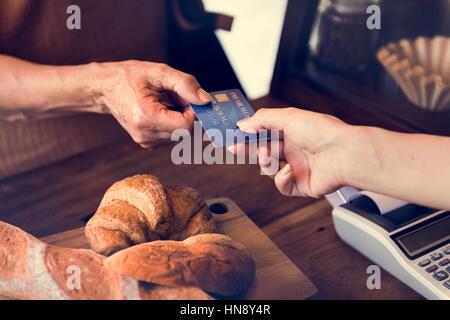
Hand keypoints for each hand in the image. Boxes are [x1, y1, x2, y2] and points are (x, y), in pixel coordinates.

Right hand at [92, 61, 210, 147]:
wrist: (105, 88)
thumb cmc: (130, 77)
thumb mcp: (159, 72)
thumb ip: (185, 85)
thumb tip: (206, 101)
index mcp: (147, 116)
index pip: (186, 126)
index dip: (195, 113)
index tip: (189, 99)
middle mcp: (145, 134)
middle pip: (185, 133)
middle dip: (189, 116)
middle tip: (178, 99)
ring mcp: (146, 142)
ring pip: (181, 137)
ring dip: (182, 120)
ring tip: (167, 103)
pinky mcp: (147, 144)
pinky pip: (172, 138)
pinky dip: (174, 125)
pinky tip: (163, 112)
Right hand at [234, 108, 350, 197]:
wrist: (343, 154)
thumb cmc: (322, 132)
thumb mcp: (288, 117)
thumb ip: (263, 119)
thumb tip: (243, 124)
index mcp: (292, 132)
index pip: (264, 133)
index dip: (248, 135)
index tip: (233, 135)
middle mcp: (294, 149)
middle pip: (263, 151)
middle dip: (249, 150)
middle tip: (235, 148)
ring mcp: (297, 168)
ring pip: (269, 169)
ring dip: (266, 162)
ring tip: (270, 156)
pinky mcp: (300, 185)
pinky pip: (281, 185)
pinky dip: (281, 178)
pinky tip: (288, 170)